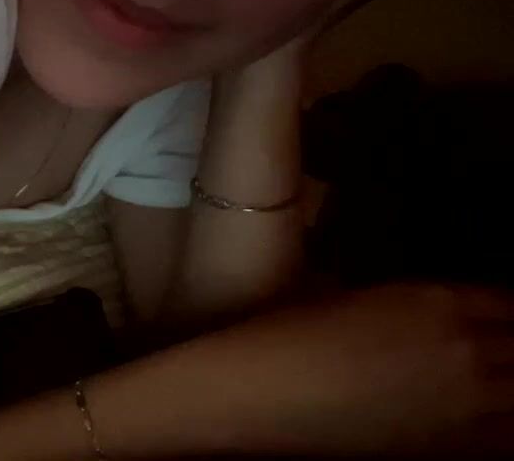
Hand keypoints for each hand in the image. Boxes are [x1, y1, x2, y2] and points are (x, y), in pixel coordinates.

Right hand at [189, 283, 513, 456]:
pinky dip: (507, 425)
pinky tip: (492, 418)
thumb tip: (436, 316)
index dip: (511, 317)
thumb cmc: (286, 344)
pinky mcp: (452, 450)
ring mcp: (466, 403)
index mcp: (436, 301)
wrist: (258, 395)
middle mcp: (464, 349)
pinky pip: (511, 439)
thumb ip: (411, 307)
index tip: (503, 326)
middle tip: (500, 358)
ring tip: (497, 386)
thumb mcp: (353, 301)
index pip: (513, 303)